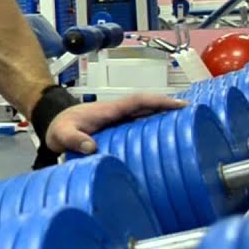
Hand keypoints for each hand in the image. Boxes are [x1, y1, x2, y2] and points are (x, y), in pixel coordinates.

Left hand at [45, 93, 185, 155]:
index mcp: (110, 109)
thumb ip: (74, 140)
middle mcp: (118, 113)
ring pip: (147, 116)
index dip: (159, 102)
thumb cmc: (59, 128)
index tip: (179, 106)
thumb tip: (91, 148)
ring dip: (166, 119)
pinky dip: (155, 130)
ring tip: (190, 128)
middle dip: (171, 109)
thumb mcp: (63, 134)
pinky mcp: (118, 131)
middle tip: (196, 117)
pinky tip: (167, 142)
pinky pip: (140, 127)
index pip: (139, 101)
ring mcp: (119, 121)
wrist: (53, 128)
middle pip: (149, 107)